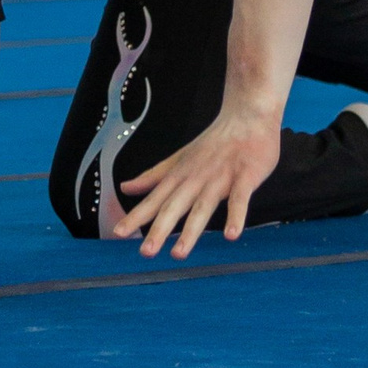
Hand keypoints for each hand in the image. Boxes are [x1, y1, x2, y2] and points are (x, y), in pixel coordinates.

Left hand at [112, 107, 284, 260]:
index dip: (137, 216)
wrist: (249, 113)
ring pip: (203, 206)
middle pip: (176, 206)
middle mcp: (197, 178)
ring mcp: (221, 178)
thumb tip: (126, 187)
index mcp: (181, 174)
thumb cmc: (216, 141)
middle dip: (159, 229)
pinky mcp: (245, 176)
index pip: (155, 199)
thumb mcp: (181, 157)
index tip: (119, 233)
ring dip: (191, 230)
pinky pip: (240, 199)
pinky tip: (231, 235)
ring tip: (179, 253)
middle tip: (146, 252)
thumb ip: (154, 175)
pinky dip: (236, 216)